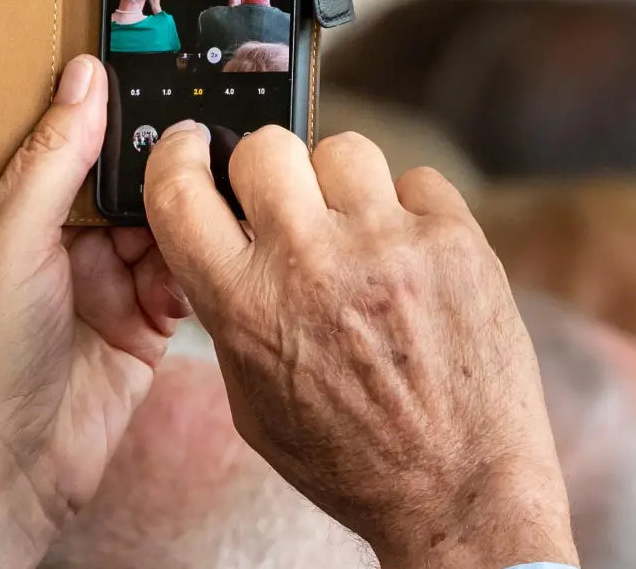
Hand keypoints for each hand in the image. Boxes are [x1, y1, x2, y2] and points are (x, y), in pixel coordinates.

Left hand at [0, 55, 190, 568]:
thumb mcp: (10, 241)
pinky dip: (192, 274)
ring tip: (190, 227)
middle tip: (198, 152)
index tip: (156, 71)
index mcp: (10, 206)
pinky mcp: (144, 319)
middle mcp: (58, 237)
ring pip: (165, 223)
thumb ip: (51, 158)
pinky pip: (184, 276)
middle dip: (162, 170)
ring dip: (181, 225)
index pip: (64, 134)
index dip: (107, 107)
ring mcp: (104, 278)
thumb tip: (85, 76)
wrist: (12, 468)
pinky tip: (184, 283)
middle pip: (127, 176)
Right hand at [143, 125, 576, 568]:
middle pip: (266, 146)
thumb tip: (218, 239)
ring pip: (345, 150)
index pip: (177, 189)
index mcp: (246, 307)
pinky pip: (418, 181)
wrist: (458, 489)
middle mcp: (311, 263)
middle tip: (291, 203)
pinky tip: (417, 262)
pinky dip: (414, 212)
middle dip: (270, 169)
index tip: (192, 149)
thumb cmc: (353, 457)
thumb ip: (230, 312)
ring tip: (364, 237)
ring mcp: (388, 244)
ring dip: (346, 187)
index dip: (179, 157)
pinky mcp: (455, 239)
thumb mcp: (254, 401)